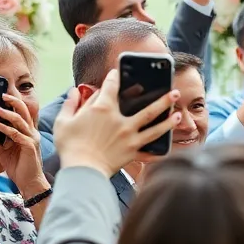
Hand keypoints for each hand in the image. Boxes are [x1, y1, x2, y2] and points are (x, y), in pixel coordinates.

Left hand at [0, 95, 46, 197]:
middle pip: (25, 112)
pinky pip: (16, 134)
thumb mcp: (5, 154)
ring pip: (20, 120)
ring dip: (5, 113)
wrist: (30, 182)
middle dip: (13, 102)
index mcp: (28, 133)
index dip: (14, 104)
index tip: (2, 98)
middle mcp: (32, 133)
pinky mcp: (29, 146)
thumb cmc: (20, 168)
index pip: (23, 114)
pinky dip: (4, 128)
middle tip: (2, 95)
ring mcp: (32, 139)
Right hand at [53, 70, 179, 177]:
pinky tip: (167, 149)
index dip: (113, 78)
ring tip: (179, 115)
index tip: (116, 73)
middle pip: (147, 108)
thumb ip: (70, 105)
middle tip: (176, 92)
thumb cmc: (70, 145)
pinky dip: (159, 152)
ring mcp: (129, 137)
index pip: (110, 87)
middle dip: (163, 99)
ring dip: (168, 121)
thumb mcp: (64, 121)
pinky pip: (149, 152)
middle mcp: (121, 121)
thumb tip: (73, 91)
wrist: (81, 169)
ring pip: (154, 127)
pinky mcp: (132, 152)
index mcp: (102, 109)